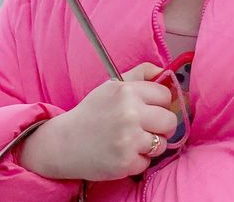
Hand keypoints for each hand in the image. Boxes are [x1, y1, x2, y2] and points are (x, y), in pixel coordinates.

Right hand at [17, 62, 177, 180]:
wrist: (64, 143)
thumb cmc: (91, 113)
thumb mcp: (111, 86)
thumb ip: (139, 74)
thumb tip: (165, 71)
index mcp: (126, 91)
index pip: (165, 95)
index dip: (160, 104)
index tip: (150, 109)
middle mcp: (129, 113)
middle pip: (170, 121)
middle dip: (161, 126)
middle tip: (144, 128)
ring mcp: (129, 139)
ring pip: (162, 144)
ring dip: (150, 146)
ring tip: (130, 141)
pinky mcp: (126, 162)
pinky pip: (147, 163)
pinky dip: (136, 161)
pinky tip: (121, 154)